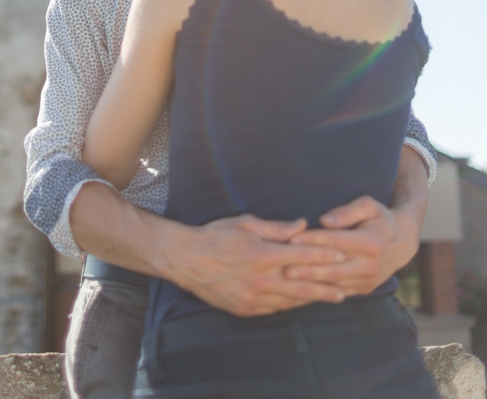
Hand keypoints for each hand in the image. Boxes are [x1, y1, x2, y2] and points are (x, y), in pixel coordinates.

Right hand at [161, 214, 347, 315]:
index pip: (301, 256)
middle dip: (326, 287)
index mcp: (262, 255)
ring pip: (290, 301)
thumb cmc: (216, 235)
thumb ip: (276, 228)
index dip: (324, 256)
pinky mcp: (246, 309)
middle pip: (302, 286)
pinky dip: (290, 305)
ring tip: (331, 297)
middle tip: (346, 289)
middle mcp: (261, 279)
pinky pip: (274, 309)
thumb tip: (302, 225)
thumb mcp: (246, 223)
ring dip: (311, 298)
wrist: (187, 259)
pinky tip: (301, 302)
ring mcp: (253, 298)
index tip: (342, 255)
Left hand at [285, 194, 420, 294]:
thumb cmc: (380, 217)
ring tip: (289, 280)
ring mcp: (368, 280)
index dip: (313, 240)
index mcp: (371, 242)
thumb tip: (325, 221)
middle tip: (284, 266)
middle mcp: (370, 264)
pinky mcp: (365, 289)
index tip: (292, 238)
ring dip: (311, 283)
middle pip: (334, 268)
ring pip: (335, 284)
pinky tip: (303, 290)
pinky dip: (321, 292)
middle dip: (308, 268)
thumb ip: (347, 211)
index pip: (336, 241)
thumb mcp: (368, 205)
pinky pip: (340, 293)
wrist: (403, 242)